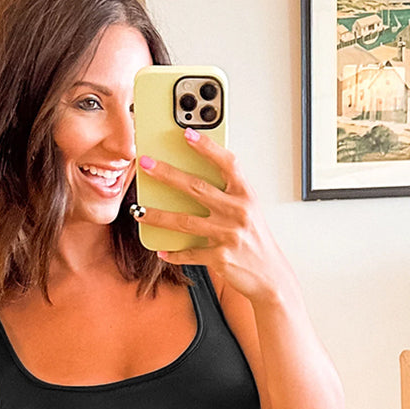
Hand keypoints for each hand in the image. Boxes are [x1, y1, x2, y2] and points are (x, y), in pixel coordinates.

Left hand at [137, 128, 288, 303]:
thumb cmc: (256, 240)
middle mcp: (237, 212)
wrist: (270, 275)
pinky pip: (190, 253)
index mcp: (245, 195)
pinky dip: (174, 254)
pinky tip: (161, 250)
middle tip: (146, 164)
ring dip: (158, 215)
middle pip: (196, 188)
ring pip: (185, 221)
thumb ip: (227, 195)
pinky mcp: (220, 257)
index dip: (207, 147)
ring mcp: (227, 235)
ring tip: (139, 211)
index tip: (187, 133)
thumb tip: (191, 182)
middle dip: (167, 174)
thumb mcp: (249, 211)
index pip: (226, 163)